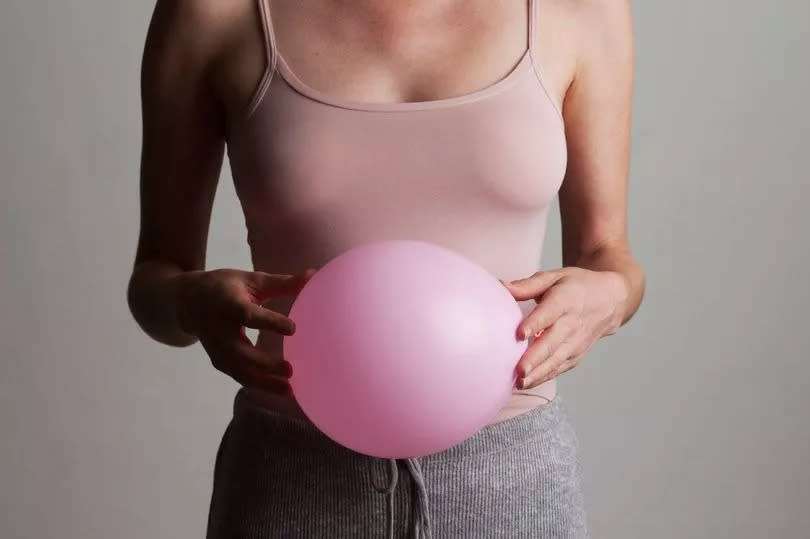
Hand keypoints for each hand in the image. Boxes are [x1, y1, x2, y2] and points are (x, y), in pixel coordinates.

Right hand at [173, 267, 316, 393]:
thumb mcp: (251, 280)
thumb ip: (282, 283)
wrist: (187, 302)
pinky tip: (281, 390)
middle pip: (240, 352)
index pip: (248, 315)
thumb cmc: (226, 287)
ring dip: (264, 383)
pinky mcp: (218, 361)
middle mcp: (219, 330)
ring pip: (239, 371)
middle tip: (291, 370)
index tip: (293, 329)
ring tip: (290, 390)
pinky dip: (259, 385)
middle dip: (265, 364)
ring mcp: (216, 349)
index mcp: (227, 303)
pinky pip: (239, 376)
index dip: (269, 322)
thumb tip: (313, 276)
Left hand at [500, 267, 626, 388]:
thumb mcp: (555, 277)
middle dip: (536, 358)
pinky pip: (560, 368)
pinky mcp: (577, 354)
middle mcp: (573, 323)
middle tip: (519, 370)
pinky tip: (527, 383)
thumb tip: (501, 286)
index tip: (519, 334)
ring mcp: (577, 342)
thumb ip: (528, 285)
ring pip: (556, 360)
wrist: (610, 300)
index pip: (550, 313)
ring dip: (538, 373)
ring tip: (520, 383)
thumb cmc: (576, 286)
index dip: (535, 323)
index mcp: (566, 300)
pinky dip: (544, 377)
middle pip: (553, 342)